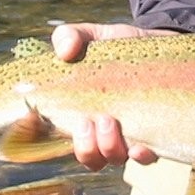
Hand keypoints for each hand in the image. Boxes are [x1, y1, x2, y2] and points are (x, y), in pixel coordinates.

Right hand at [50, 22, 173, 170]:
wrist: (160, 43)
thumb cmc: (120, 45)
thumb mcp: (94, 35)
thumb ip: (72, 36)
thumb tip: (65, 51)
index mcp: (79, 111)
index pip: (55, 133)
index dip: (38, 133)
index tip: (33, 121)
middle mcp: (102, 131)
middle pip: (88, 156)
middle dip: (85, 146)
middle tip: (88, 121)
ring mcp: (128, 135)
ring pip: (113, 158)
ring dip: (107, 147)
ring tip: (109, 120)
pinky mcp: (156, 134)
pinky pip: (147, 157)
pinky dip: (141, 155)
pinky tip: (140, 146)